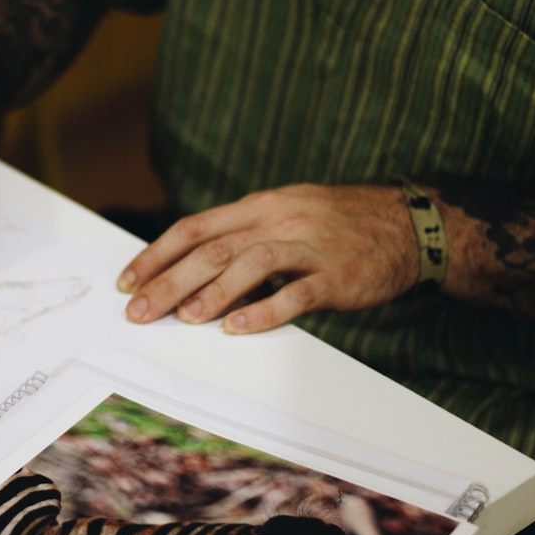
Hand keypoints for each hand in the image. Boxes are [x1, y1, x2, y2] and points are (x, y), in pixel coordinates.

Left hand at [116, 184, 419, 332]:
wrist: (407, 223)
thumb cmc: (334, 223)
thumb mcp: (283, 213)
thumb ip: (240, 235)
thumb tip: (187, 266)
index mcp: (258, 206)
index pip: (194, 228)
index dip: (156, 254)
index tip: (128, 280)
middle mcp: (278, 220)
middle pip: (212, 249)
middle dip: (168, 280)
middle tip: (139, 310)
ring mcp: (309, 246)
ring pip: (250, 265)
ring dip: (212, 293)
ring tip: (184, 318)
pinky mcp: (337, 275)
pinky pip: (296, 294)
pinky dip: (264, 312)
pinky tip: (238, 328)